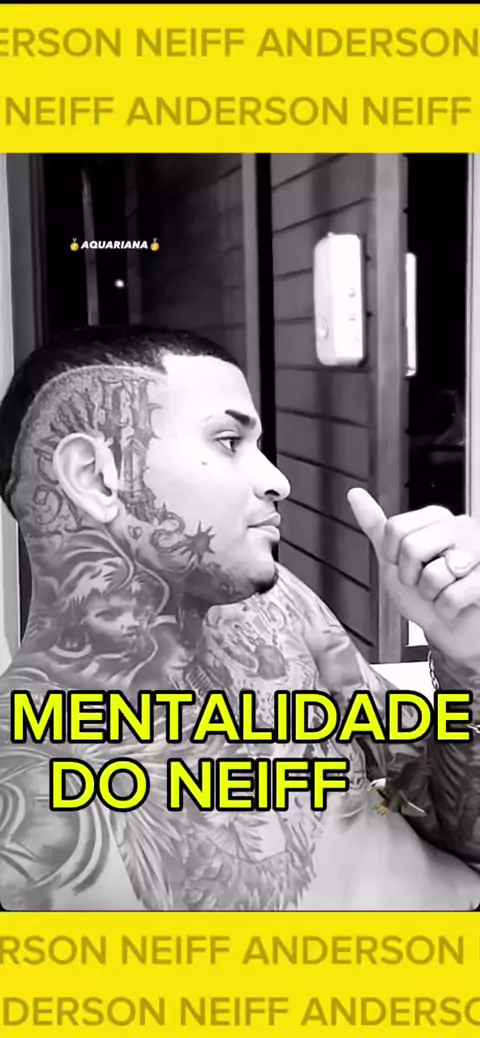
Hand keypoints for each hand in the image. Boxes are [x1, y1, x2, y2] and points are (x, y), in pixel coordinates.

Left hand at [348, 489, 479, 663]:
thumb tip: (355, 494)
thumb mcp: (394, 558)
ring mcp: (478, 551)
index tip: (405, 565)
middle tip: (425, 581)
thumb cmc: (425, 593)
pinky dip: (447, 609)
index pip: (395, 528)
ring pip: (434, 573)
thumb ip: (377, 526)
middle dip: (411, 577)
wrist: (449, 627)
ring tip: (443, 591)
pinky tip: (456, 604)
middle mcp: (460, 527)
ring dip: (430, 595)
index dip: (393, 556)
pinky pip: (453, 596)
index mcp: (437, 518)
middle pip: (411, 547)